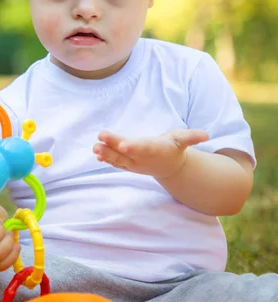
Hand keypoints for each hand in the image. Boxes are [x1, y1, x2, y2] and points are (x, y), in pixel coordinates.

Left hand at [93, 129, 208, 178]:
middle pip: (126, 153)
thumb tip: (207, 135)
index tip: (123, 145)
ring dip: (105, 154)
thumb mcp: (183, 140)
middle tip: (100, 139)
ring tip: (94, 148)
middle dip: (112, 147)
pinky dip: (106, 159)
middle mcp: (143, 158)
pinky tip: (96, 153)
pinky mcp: (128, 165)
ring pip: (118, 159)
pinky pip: (116, 163)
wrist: (169, 167)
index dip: (133, 146)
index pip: (143, 148)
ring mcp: (134, 163)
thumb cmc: (174, 148)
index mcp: (155, 149)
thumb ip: (192, 137)